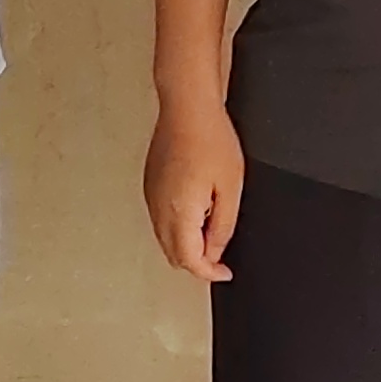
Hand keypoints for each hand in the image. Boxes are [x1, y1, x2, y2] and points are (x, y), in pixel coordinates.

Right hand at [144, 100, 247, 281]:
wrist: (187, 108)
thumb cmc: (210, 139)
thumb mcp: (230, 189)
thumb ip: (223, 227)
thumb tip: (215, 251)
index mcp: (179, 213)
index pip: (190, 261)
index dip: (209, 273)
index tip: (224, 272)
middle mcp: (159, 209)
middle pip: (173, 255)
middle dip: (197, 262)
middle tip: (219, 258)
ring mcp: (151, 197)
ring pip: (165, 239)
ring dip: (186, 245)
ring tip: (211, 230)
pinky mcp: (150, 185)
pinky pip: (160, 220)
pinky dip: (176, 228)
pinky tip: (196, 213)